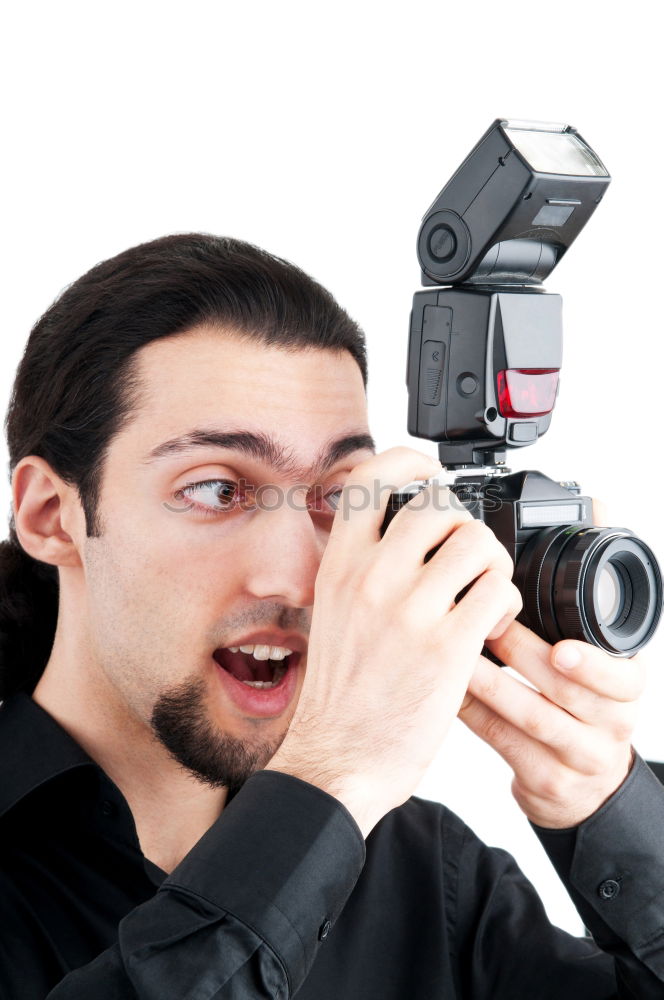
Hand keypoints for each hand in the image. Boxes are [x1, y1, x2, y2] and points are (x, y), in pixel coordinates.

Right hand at [266, 447, 521, 836]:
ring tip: (484, 590)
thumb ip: (363, 568)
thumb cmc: (338, 695)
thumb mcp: (333, 612)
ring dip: (492, 563)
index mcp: (339, 566)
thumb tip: (405, 533)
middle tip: (466, 555)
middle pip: (438, 504)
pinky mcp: (446, 647)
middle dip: (464, 524)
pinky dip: (505, 601)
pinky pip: (497, 591)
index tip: (430, 471)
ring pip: (475, 542)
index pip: (371, 478)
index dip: (409, 461)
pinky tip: (490, 622)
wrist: (336, 758)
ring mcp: (408, 611)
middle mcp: (371, 578)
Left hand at [458, 621, 642, 827]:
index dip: (591, 666)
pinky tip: (453, 689)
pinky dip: (473, 710)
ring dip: (490, 682)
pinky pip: (502, 739)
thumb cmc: (584, 715)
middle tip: (485, 624)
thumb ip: (580, 645)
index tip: (559, 650)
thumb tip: (516, 593)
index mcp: (626, 691)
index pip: (621, 680)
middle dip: (520, 653)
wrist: (589, 790)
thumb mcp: (601, 681)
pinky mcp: (545, 780)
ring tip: (460, 655)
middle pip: (566, 691)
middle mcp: (612, 726)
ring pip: (531, 717)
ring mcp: (579, 758)